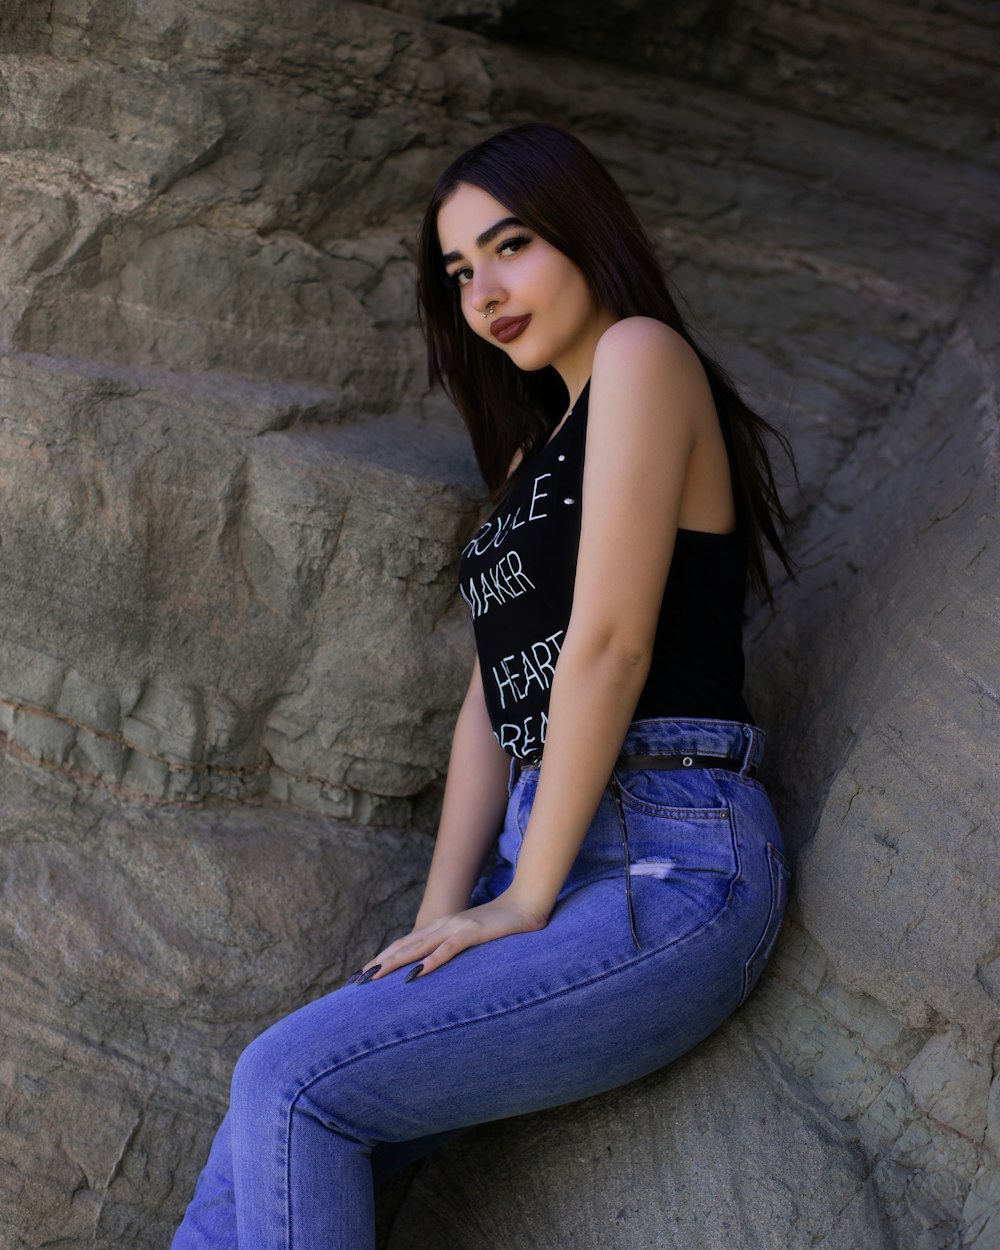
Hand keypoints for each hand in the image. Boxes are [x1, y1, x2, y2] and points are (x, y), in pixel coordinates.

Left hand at [352, 892, 548, 982]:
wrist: (527, 905)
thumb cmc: (502, 926)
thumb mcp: (472, 941)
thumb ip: (454, 950)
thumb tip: (436, 968)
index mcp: (440, 929)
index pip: (405, 946)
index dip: (382, 959)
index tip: (361, 976)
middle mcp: (442, 926)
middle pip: (404, 946)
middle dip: (379, 964)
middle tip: (356, 981)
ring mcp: (456, 927)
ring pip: (418, 947)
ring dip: (394, 963)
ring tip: (373, 977)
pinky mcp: (473, 932)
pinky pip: (448, 949)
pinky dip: (431, 961)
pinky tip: (417, 974)